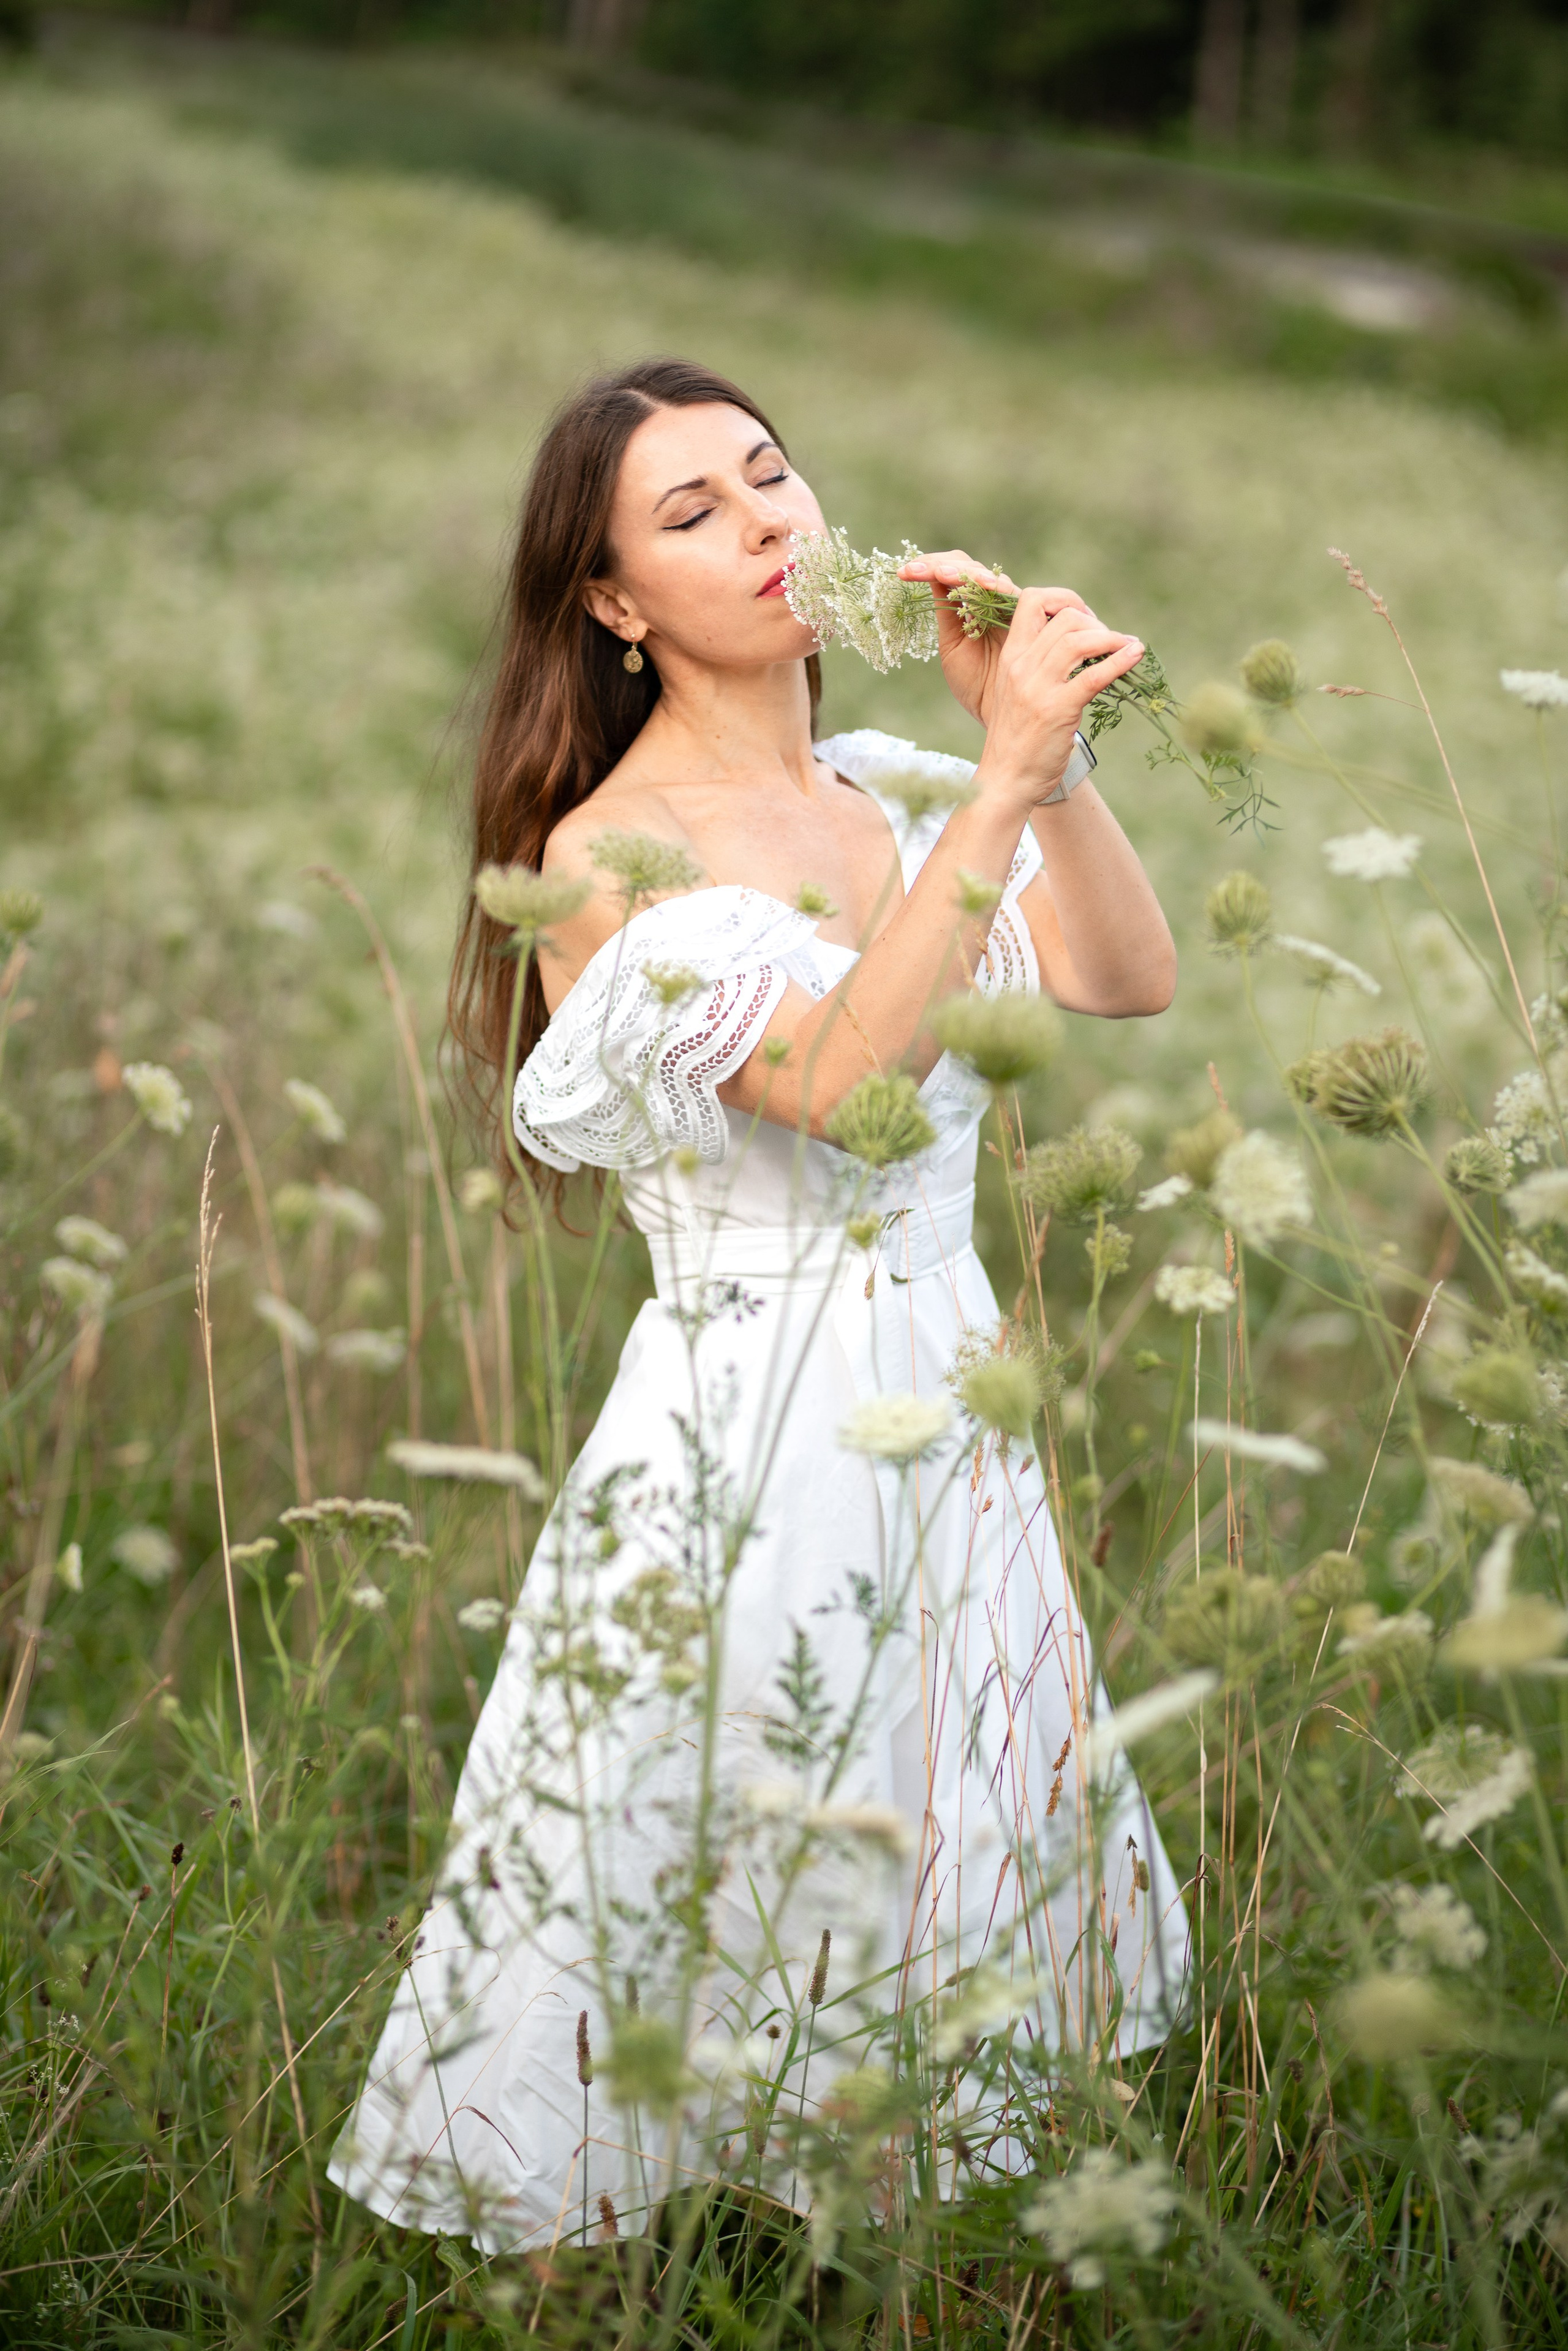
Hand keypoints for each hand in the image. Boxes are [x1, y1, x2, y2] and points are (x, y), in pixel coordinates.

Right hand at [898, 553, 1141, 805]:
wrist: (1005, 780)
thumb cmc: (1016, 738)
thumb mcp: (1017, 691)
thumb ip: (1038, 665)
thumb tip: (1077, 641)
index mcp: (1010, 657)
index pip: (1032, 600)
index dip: (1065, 599)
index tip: (1085, 619)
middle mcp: (1021, 666)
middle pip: (1065, 618)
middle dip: (1096, 623)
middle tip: (1112, 640)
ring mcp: (1037, 688)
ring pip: (1080, 640)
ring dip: (1112, 639)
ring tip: (1128, 646)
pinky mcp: (1057, 711)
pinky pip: (1094, 675)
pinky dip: (1120, 661)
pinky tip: (1135, 655)